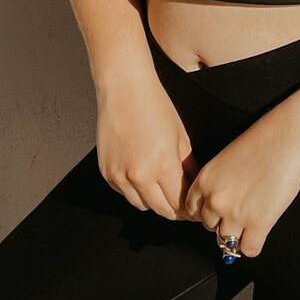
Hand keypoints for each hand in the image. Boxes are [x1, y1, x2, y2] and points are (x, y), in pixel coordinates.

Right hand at [96, 76, 199, 221]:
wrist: (125, 89)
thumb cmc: (155, 106)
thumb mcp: (181, 136)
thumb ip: (187, 167)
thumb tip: (193, 186)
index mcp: (164, 166)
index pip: (179, 204)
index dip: (188, 209)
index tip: (193, 209)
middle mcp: (140, 176)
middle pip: (160, 210)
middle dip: (173, 210)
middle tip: (182, 204)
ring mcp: (120, 176)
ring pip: (141, 205)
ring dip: (154, 201)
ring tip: (162, 188)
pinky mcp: (106, 173)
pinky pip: (124, 193)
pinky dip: (134, 190)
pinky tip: (142, 175)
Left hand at [184, 113, 299, 257]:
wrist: (287, 139)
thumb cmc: (263, 141)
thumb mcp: (228, 157)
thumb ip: (218, 181)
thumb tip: (219, 202)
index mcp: (205, 180)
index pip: (193, 209)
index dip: (207, 210)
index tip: (217, 210)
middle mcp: (215, 200)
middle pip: (210, 226)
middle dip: (223, 220)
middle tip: (240, 209)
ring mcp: (236, 215)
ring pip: (227, 241)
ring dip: (239, 233)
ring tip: (252, 218)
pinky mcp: (258, 224)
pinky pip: (249, 249)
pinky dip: (254, 243)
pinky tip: (261, 230)